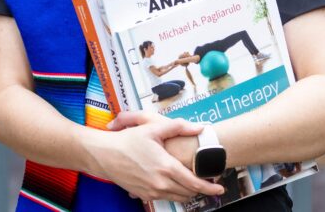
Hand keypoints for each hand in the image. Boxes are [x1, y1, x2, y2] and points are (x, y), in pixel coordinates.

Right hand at [91, 112, 222, 201]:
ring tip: (191, 182)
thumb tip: (199, 127)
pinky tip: (171, 181)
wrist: (104, 155)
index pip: (195, 183)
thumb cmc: (127, 140)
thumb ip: (178, 126)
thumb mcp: (152, 128)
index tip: (220, 188)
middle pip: (189, 193)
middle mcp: (161, 183)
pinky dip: (173, 192)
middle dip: (200, 189)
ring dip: (187, 192)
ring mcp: (152, 191)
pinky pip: (165, 198)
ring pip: (178, 198)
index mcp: (166, 167)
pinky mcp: (144, 195)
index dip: (210, 187)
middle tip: (206, 181)